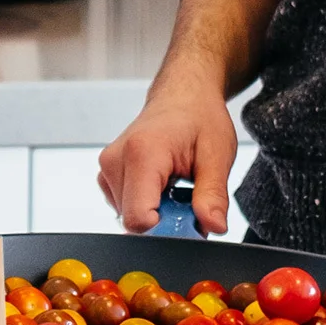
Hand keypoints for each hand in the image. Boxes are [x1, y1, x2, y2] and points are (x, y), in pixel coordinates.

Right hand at [98, 0, 281, 234]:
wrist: (183, 93)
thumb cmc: (200, 117)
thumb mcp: (218, 154)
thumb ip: (213, 194)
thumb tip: (214, 226)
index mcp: (142, 153)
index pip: (138, 219)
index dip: (166, 231)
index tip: (190, 222)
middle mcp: (116, 160)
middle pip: (133, 221)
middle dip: (165, 222)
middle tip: (189, 198)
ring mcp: (108, 168)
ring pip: (129, 216)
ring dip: (156, 213)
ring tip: (176, 186)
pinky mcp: (107, 174)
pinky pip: (125, 206)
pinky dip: (147, 204)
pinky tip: (163, 185)